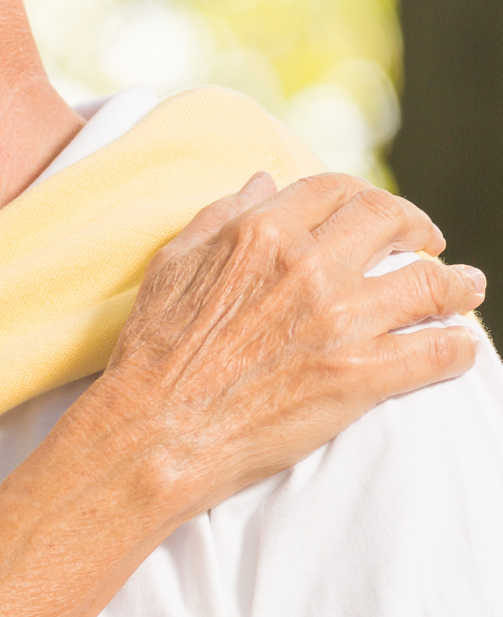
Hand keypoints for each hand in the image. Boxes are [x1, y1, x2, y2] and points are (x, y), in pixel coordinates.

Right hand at [84, 173, 486, 526]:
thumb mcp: (172, 266)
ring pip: (431, 284)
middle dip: (417, 227)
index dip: (363, 197)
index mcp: (260, 235)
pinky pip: (438, 351)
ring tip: (464, 289)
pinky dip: (456, 349)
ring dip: (458, 284)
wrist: (156, 432)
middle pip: (392, 221)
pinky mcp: (361, 375)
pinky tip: (456, 349)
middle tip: (425, 244)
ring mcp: (340, 321)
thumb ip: (220, 218)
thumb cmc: (153, 353)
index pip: (335, 191)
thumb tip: (263, 183)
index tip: (373, 216)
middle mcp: (307, 267)